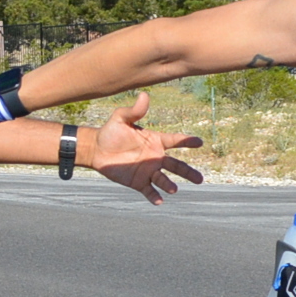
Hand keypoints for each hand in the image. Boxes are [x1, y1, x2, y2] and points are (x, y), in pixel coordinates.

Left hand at [90, 93, 204, 204]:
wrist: (96, 149)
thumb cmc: (110, 132)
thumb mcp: (121, 118)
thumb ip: (134, 110)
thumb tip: (144, 95)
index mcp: (155, 141)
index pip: (175, 140)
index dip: (187, 141)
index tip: (199, 142)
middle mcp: (155, 157)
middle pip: (176, 165)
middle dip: (188, 172)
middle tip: (199, 179)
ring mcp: (148, 171)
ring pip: (163, 179)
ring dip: (169, 184)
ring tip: (174, 189)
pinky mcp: (138, 182)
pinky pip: (148, 191)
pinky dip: (154, 196)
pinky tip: (160, 201)